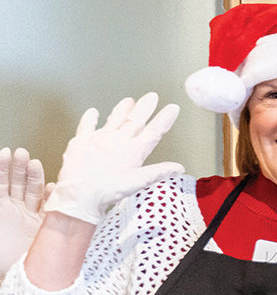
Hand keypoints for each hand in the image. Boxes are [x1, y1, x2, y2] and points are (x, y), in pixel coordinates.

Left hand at [0, 147, 51, 269]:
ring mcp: (31, 217)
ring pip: (33, 191)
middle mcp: (15, 212)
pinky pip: (50, 207)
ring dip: (34, 176)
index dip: (1, 168)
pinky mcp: (47, 226)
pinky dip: (52, 196)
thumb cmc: (2, 256)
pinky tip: (52, 187)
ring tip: (33, 163)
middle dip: (18, 167)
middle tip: (20, 153)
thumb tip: (19, 192)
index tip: (5, 153)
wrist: (22, 278)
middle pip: (17, 184)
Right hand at [42, 93, 182, 224]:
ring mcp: (101, 143)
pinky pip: (86, 128)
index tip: (173, 108)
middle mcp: (119, 145)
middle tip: (152, 96)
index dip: (163, 120)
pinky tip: (93, 112)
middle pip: (135, 122)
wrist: (79, 197)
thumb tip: (180, 168)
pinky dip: (89, 120)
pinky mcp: (82, 144)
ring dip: (121, 111)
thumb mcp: (136, 180)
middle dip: (144, 109)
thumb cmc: (107, 192)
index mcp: (134, 152)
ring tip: (129, 101)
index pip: (153, 132)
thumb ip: (157, 172)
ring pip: (114, 122)